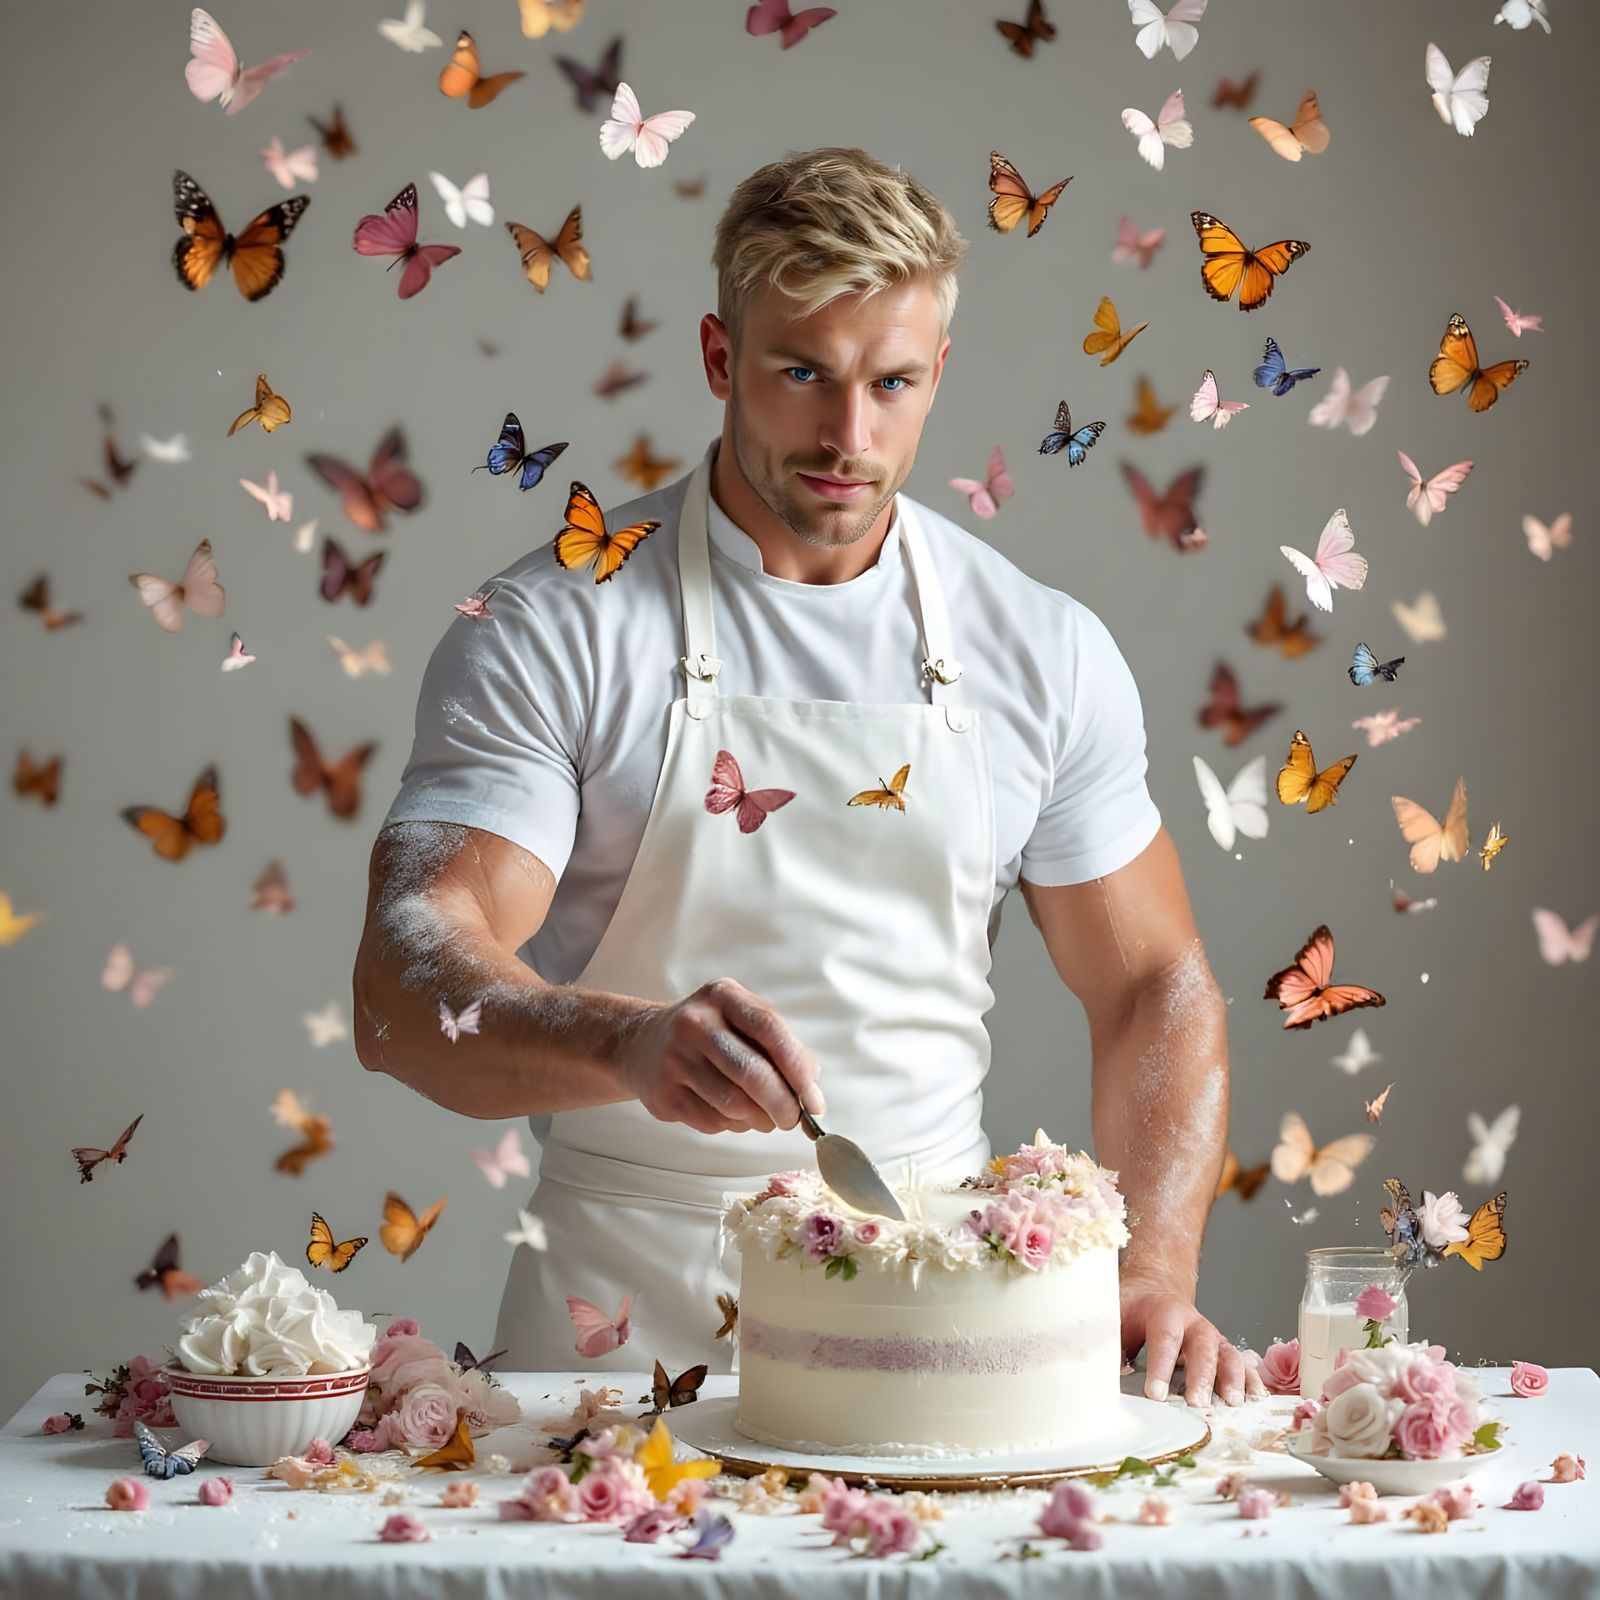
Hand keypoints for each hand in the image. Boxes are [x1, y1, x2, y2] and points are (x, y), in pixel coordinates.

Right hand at [616, 976, 825, 1135]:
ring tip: (765, 1117)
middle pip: (753, 1073)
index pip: (770, 1029)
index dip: (798, 1067)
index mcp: (722, 996)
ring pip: (735, 1105)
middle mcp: (695, 1023)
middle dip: (784, 1104)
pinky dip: (735, 1125)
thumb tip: (811, 1086)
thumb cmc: (707, 1033)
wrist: (642, 1044)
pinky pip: (714, 1122)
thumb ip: (778, 1043)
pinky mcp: (664, 1095)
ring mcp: (674, 1059)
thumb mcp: (740, 1018)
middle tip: (794, 1119)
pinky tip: (734, 1114)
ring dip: (760, 1119)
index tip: (813, 1097)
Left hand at [1120, 1271, 1265, 1406]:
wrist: (1153, 1291)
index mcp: (1164, 1311)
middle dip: (1202, 1376)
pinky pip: (1242, 1364)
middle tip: (1197, 1403)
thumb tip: (1101, 1374)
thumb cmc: (1133, 1308)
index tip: (1155, 1393)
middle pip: (1202, 1346)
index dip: (1161, 1365)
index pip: (1165, 1336)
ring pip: (1228, 1354)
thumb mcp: (1115, 1315)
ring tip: (1232, 1404)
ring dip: (1232, 1380)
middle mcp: (1193, 1323)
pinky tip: (1257, 1399)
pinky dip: (1252, 1381)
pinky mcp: (1222, 1351)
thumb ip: (1111, 1342)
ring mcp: (1212, 1337)